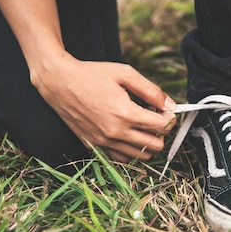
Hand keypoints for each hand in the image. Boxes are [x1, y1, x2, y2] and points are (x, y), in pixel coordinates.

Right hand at [33, 53, 176, 162]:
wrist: (59, 83)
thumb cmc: (92, 75)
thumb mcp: (125, 74)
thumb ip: (151, 91)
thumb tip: (171, 106)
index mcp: (125, 113)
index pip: (162, 127)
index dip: (170, 118)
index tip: (166, 111)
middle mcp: (115, 132)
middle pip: (155, 146)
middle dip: (161, 132)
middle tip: (155, 118)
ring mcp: (104, 142)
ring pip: (140, 156)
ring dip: (147, 142)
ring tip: (140, 125)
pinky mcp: (94, 145)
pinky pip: (121, 158)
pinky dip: (130, 149)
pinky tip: (128, 133)